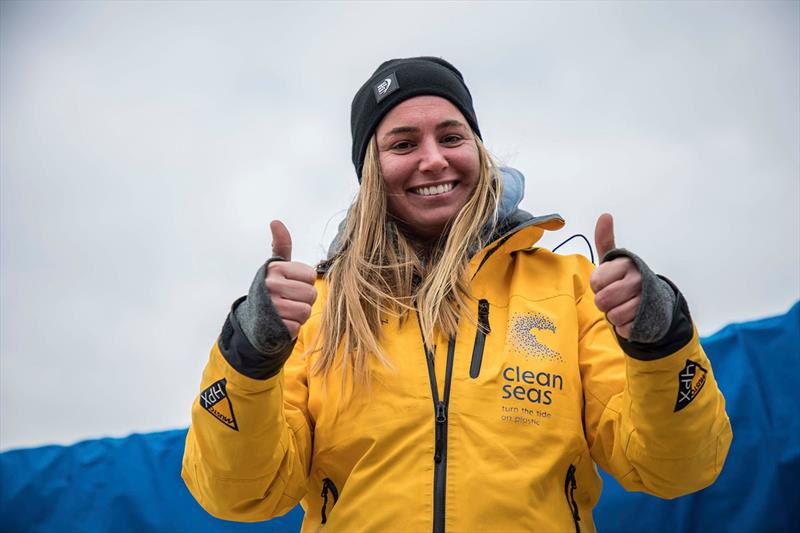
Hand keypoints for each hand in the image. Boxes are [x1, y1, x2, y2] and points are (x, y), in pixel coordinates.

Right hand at [265, 220, 317, 338]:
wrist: (252, 321)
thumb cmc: (271, 289)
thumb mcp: (276, 266)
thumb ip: (281, 245)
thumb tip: (275, 222)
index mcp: (274, 269)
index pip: (310, 275)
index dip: (305, 283)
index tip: (291, 284)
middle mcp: (270, 285)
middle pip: (311, 294)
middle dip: (304, 300)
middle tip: (289, 300)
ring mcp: (271, 307)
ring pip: (306, 311)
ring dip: (299, 315)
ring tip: (286, 311)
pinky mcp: (273, 326)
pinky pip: (297, 326)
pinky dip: (292, 327)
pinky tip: (281, 323)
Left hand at [589, 213, 641, 338]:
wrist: (657, 303)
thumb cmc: (627, 279)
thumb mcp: (616, 260)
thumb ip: (606, 240)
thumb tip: (605, 215)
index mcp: (628, 264)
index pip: (595, 281)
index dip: (597, 285)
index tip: (607, 283)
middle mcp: (639, 279)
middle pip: (603, 300)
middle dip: (604, 303)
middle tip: (614, 298)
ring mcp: (646, 301)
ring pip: (613, 316)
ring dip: (613, 316)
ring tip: (624, 307)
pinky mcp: (650, 320)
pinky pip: (624, 329)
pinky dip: (624, 327)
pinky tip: (633, 319)